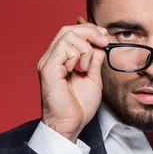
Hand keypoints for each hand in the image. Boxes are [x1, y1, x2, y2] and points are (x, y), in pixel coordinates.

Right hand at [37, 17, 108, 141]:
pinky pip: (64, 48)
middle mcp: (51, 58)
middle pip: (68, 29)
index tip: (104, 36)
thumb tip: (99, 44)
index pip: (71, 32)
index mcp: (60, 59)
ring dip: (85, 49)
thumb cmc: (78, 106)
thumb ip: (94, 60)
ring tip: (85, 67)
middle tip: (103, 41)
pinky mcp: (48, 69)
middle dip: (90, 32)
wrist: (70, 124)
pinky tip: (78, 70)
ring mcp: (48, 62)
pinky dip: (77, 56)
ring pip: (68, 36)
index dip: (89, 30)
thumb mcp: (93, 77)